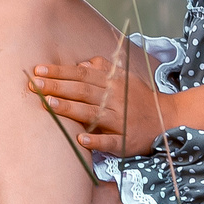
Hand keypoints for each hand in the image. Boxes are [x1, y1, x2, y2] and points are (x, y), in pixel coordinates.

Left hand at [30, 49, 177, 156]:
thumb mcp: (123, 78)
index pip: (81, 74)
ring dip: (71, 109)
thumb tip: (80, 62)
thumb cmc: (139, 98)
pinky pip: (110, 141)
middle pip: (83, 91)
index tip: (37, 71)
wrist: (169, 119)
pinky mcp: (126, 140)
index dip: (60, 72)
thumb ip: (102, 68)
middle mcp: (115, 99)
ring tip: (50, 105)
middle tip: (34, 86)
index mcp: (112, 82)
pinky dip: (96, 140)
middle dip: (58, 87)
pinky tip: (81, 140)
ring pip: (94, 113)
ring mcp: (121, 120)